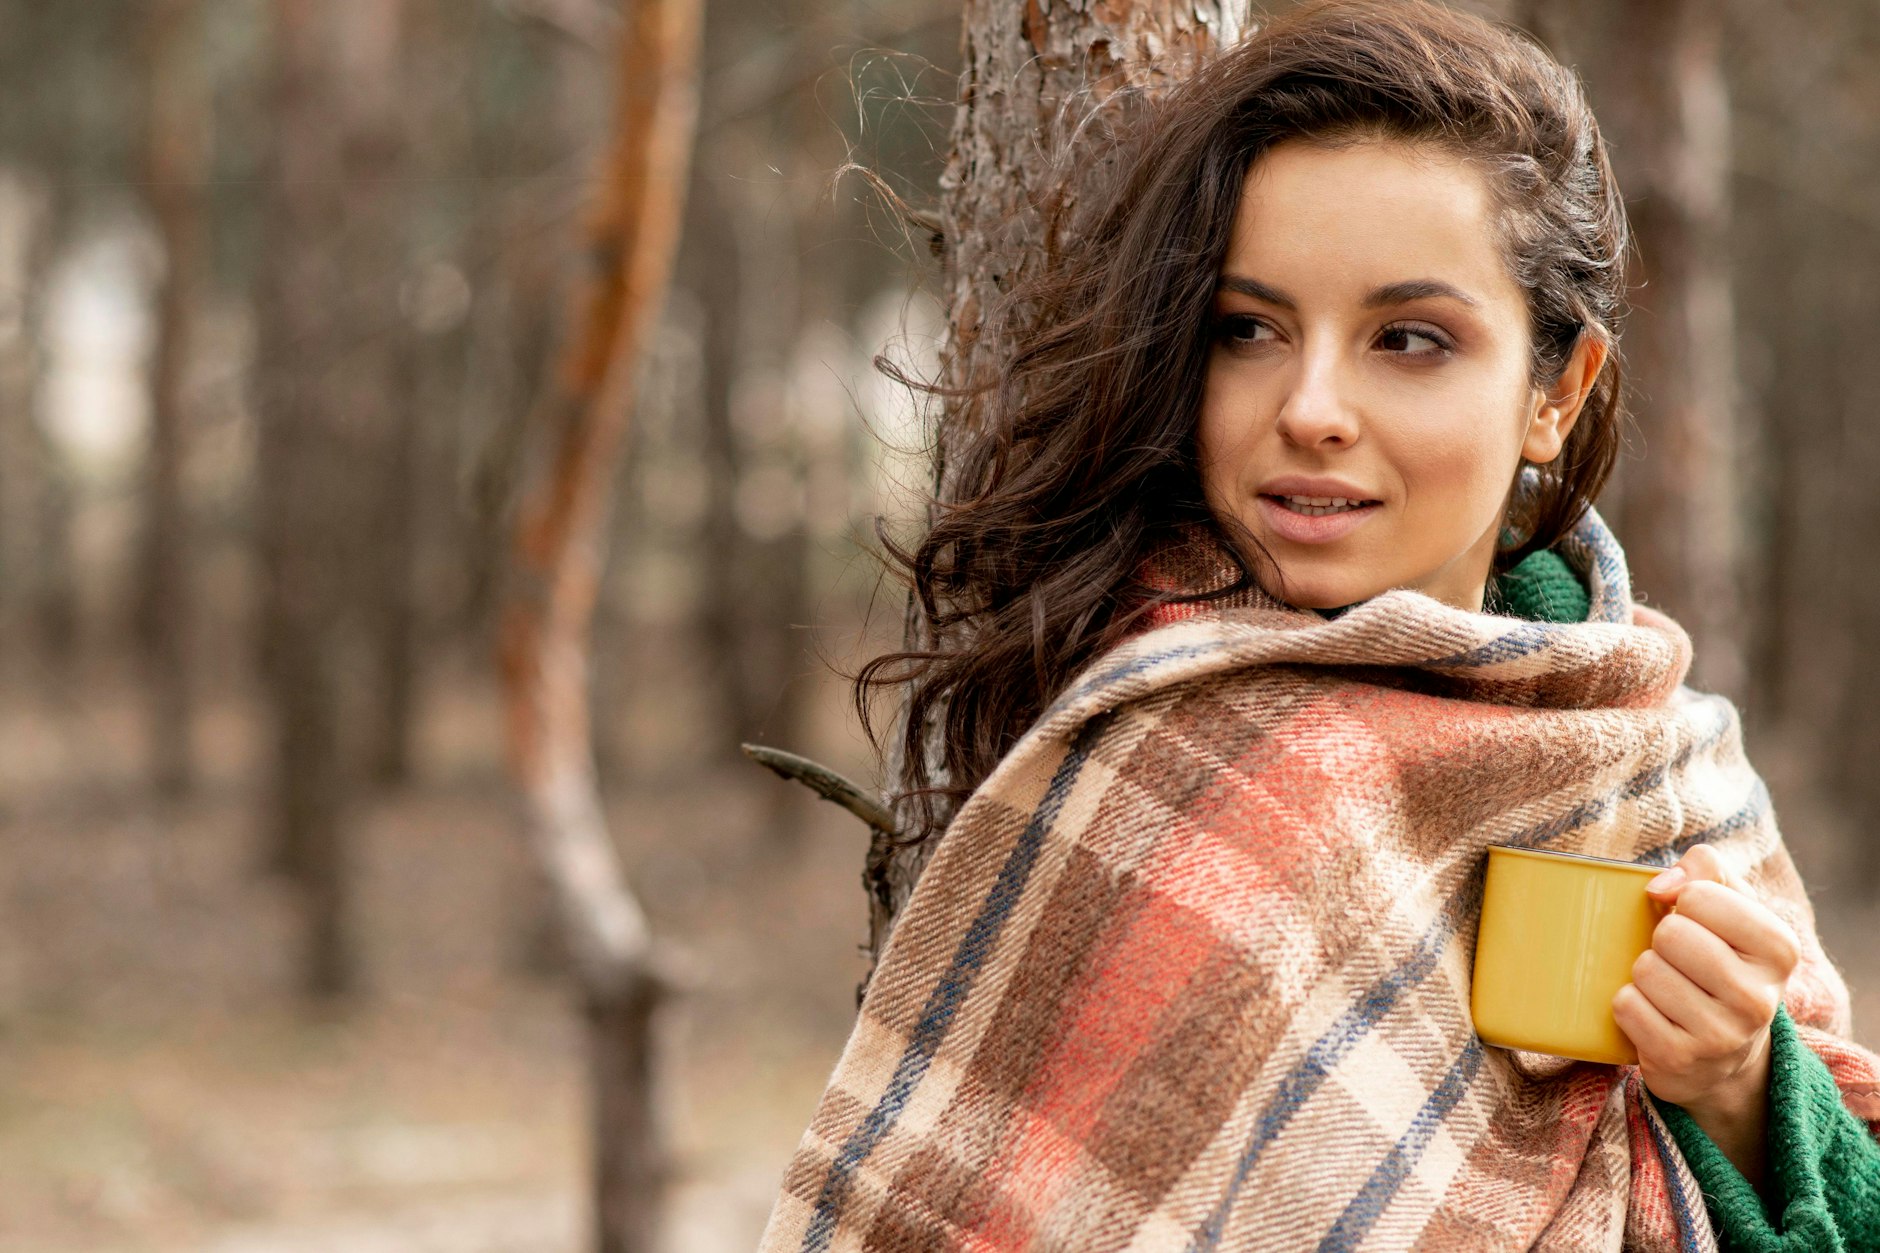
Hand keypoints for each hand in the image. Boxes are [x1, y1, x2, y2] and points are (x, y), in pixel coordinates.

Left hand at [1611, 843, 1800, 1184]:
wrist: (1724, 1056)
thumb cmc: (1720, 961)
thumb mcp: (1732, 908)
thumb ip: (1706, 870)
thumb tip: (1659, 886)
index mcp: (1780, 949)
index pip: (1700, 895)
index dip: (1683, 902)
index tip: (1697, 923)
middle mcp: (1759, 998)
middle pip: (1670, 934)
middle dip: (1662, 940)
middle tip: (1680, 962)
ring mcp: (1721, 1036)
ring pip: (1646, 969)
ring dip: (1645, 974)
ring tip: (1669, 990)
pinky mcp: (1680, 1060)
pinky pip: (1626, 1005)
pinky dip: (1630, 1005)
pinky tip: (1656, 1017)